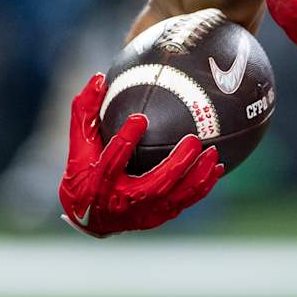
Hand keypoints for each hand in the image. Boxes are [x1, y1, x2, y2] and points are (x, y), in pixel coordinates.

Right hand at [57, 74, 222, 237]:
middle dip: (176, 164)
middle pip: (153, 186)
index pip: (111, 164)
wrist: (90, 218)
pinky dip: (201, 186)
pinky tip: (217, 168)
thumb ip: (85, 114)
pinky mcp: (156, 218)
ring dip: (196, 176)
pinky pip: (184, 203)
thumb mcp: (79, 146)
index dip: (125, 141)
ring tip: (213, 154)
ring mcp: (142, 214)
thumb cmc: (82, 174)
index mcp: (97, 184)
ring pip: (174, 197)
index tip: (139, 118)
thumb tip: (98, 78)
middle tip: (194, 141)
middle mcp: (121, 203)